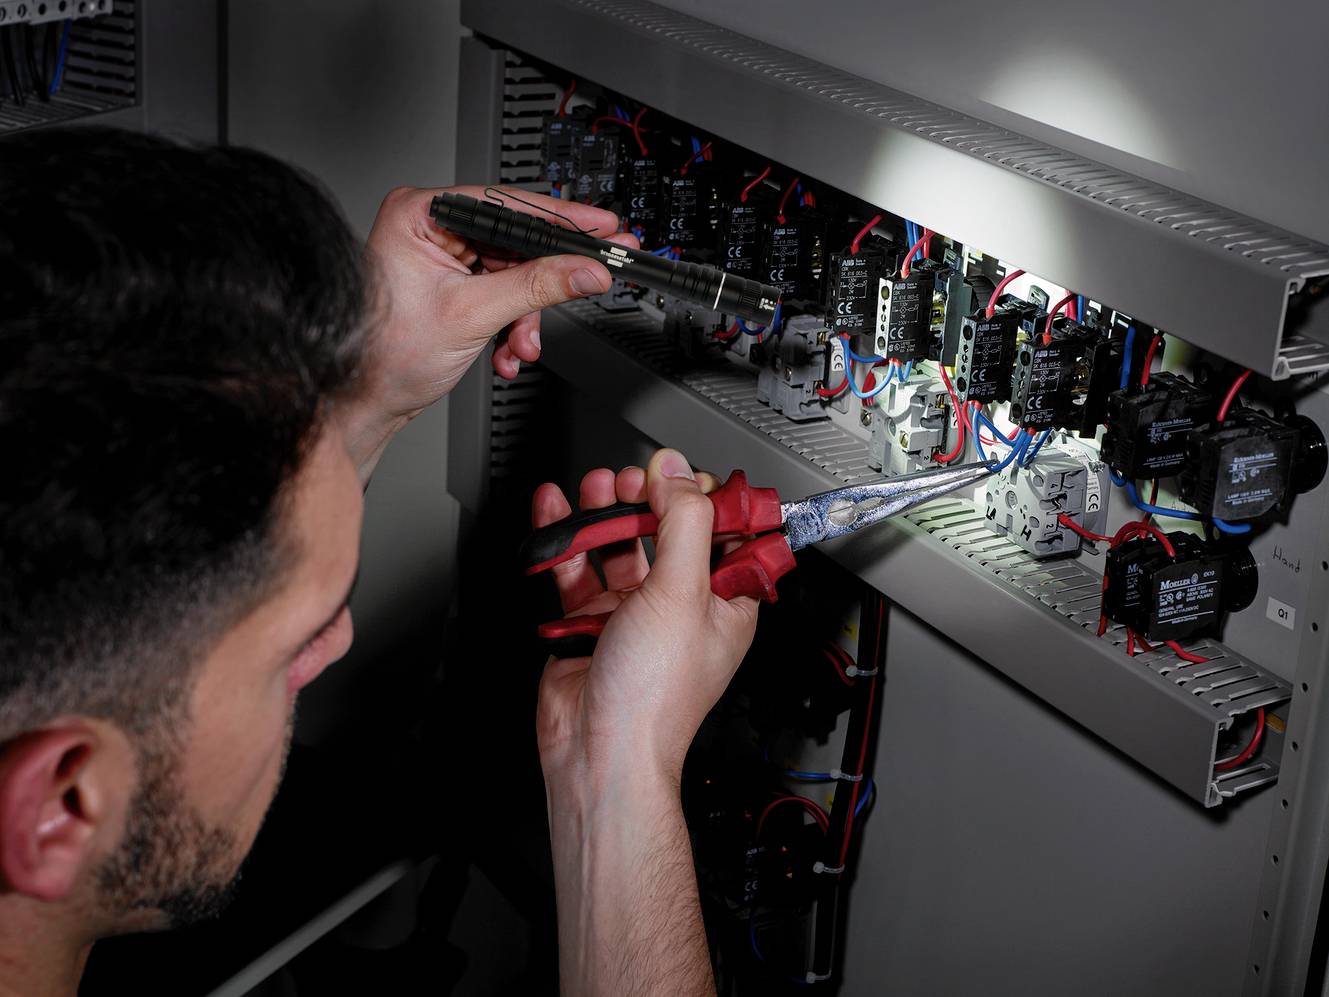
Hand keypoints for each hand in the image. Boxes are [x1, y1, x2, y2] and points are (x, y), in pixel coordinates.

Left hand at [348, 186, 635, 473]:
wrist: (367, 401)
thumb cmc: (385, 354)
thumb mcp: (472, 314)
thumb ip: (536, 287)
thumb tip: (584, 269)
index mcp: (421, 213)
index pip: (507, 205)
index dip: (561, 219)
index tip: (600, 227)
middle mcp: (431, 227)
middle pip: (516, 241)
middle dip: (542, 284)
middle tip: (589, 282)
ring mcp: (443, 256)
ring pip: (516, 272)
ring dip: (526, 315)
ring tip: (520, 344)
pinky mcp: (454, 283)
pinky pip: (504, 292)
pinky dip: (513, 323)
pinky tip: (506, 348)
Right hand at [531, 449, 759, 786]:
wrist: (598, 751)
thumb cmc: (654, 698)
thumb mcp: (681, 592)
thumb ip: (684, 523)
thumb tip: (680, 473)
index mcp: (723, 602)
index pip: (725, 534)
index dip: (704, 499)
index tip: (681, 472)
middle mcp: (680, 607)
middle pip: (665, 533)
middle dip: (645, 499)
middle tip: (631, 479)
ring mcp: (632, 615)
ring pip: (618, 547)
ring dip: (604, 514)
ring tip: (593, 488)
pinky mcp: (589, 624)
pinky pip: (577, 571)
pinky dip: (564, 541)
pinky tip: (555, 513)